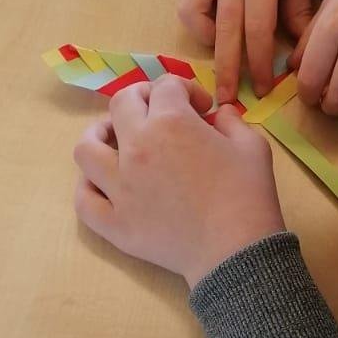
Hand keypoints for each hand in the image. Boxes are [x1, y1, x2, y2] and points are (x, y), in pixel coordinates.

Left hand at [73, 76, 285, 286]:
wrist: (236, 251)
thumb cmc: (248, 195)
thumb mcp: (253, 145)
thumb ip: (232, 121)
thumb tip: (218, 115)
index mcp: (172, 122)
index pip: (167, 86)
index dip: (187, 90)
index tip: (202, 108)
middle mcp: (137, 147)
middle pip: (121, 104)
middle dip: (143, 97)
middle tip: (160, 111)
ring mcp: (119, 186)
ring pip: (87, 149)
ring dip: (99, 135)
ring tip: (115, 139)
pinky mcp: (114, 221)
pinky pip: (84, 200)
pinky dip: (89, 187)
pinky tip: (103, 183)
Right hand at [179, 0, 315, 103]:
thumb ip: (299, 11)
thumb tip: (298, 53)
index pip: (257, 31)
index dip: (260, 64)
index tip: (266, 89)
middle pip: (225, 32)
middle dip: (228, 70)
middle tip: (228, 100)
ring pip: (195, 16)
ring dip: (208, 41)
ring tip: (223, 53)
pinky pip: (187, 3)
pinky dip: (196, 20)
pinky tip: (213, 25)